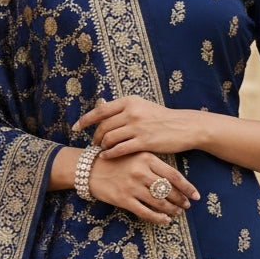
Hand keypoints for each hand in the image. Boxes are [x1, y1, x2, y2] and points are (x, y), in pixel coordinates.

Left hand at [73, 96, 195, 157]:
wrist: (184, 127)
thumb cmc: (161, 118)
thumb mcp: (142, 106)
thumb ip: (122, 108)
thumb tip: (100, 105)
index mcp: (130, 101)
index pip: (100, 111)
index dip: (85, 120)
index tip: (75, 127)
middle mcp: (132, 112)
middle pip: (103, 127)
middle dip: (95, 137)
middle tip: (94, 143)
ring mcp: (138, 127)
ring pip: (110, 138)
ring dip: (102, 146)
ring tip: (102, 150)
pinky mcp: (144, 142)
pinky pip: (120, 149)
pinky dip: (110, 154)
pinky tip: (106, 157)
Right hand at [88, 150, 198, 225]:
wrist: (89, 168)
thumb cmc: (116, 161)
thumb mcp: (135, 154)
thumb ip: (153, 163)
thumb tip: (174, 179)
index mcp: (146, 158)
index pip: (173, 175)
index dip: (187, 187)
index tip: (196, 195)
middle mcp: (141, 172)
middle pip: (168, 190)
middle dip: (180, 200)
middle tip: (187, 205)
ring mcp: (132, 187)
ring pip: (159, 202)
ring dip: (171, 209)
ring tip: (177, 212)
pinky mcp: (123, 199)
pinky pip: (145, 212)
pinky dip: (158, 218)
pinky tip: (165, 220)